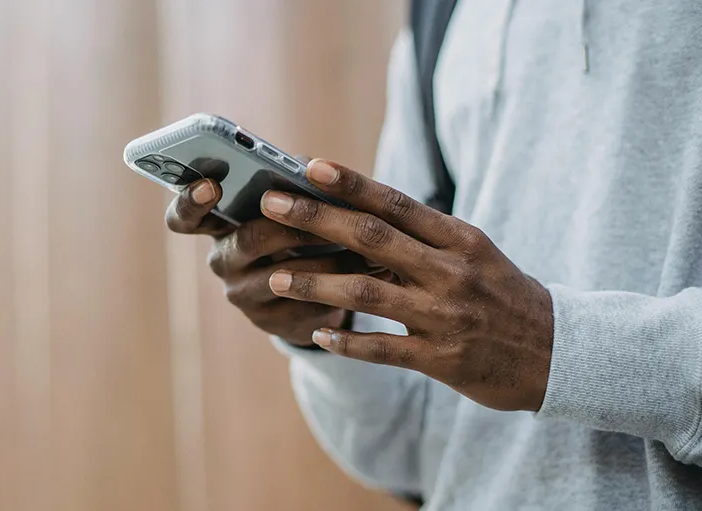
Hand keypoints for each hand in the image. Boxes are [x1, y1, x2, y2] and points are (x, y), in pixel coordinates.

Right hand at [166, 172, 365, 346]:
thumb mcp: (289, 204)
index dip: (191, 202)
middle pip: (246, 241)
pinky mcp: (274, 324)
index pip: (184, 218)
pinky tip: (364, 275)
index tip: (212, 186)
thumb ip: (290, 181)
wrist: (312, 290)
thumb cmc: (297, 232)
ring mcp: (245, 296)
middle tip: (322, 216)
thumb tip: (308, 166)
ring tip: (359, 246)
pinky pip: (305, 305)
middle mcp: (223, 262)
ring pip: (281, 277)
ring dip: (323, 260)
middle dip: (289, 225)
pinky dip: (338, 287)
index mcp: (217, 226)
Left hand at [259, 159, 553, 411]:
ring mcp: (444, 315)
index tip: (308, 165)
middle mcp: (450, 271)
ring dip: (316, 283)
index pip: (396, 202)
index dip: (350, 183)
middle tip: (270, 204)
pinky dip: (348, 340)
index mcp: (459, 239)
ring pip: (367, 292)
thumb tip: (363, 209)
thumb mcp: (474, 254)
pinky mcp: (441, 359)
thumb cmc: (505, 296)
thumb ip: (424, 235)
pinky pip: (382, 349)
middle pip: (372, 237)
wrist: (561, 354)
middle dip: (316, 219)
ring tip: (276, 278)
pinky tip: (317, 334)